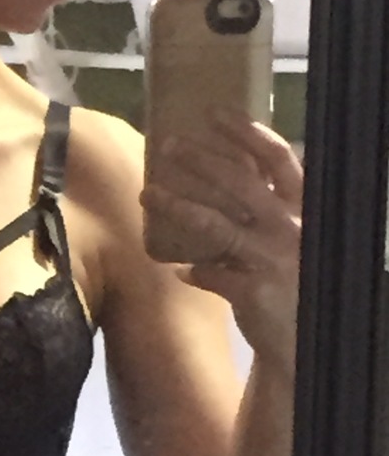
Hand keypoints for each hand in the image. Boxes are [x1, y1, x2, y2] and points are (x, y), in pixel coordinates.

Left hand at [141, 110, 301, 371]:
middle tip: (169, 144)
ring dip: (178, 206)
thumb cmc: (294, 283)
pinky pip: (210, 274)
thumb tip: (219, 175)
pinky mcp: (254, 291)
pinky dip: (193, 272)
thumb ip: (258, 211)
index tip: (215, 113)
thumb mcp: (286, 240)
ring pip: (217, 224)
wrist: (308, 342)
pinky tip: (178, 272)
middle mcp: (291, 228)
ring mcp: (273, 259)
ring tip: (148, 192)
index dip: (247, 133)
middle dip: (202, 160)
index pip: (277, 161)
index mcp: (302, 209)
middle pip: (241, 183)